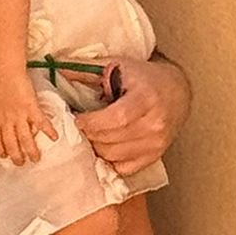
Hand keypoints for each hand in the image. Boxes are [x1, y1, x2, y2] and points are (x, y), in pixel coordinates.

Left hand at [0, 66, 58, 166]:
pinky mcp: (31, 108)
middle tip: (21, 163)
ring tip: (36, 158)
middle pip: (11, 145)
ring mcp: (19, 116)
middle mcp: (6, 121)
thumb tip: (0, 123)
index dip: (0, 150)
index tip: (5, 155)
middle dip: (17, 157)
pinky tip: (54, 138)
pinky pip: (41, 123)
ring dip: (31, 151)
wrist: (3, 69)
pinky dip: (48, 131)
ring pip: (25, 139)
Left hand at [76, 54, 191, 176]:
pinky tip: (105, 146)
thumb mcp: (119, 66)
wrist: (177, 92)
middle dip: (90, 134)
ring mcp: (157, 143)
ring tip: (92, 134)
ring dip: (97, 147)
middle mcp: (155, 123)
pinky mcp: (155, 156)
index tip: (77, 119)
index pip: (116, 119)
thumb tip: (57, 68)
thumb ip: (87, 68)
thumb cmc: (145, 78)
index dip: (92, 123)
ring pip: (114, 155)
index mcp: (146, 98)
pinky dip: (110, 160)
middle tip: (80, 127)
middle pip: (111, 140)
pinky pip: (124, 168)